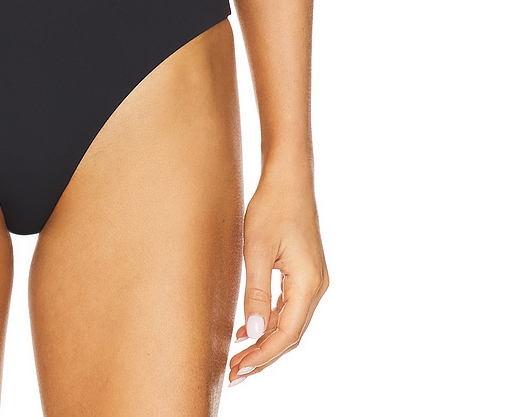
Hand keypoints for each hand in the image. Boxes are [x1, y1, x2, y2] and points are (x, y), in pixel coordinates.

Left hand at [228, 163, 327, 385]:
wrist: (288, 177)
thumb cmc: (272, 206)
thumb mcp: (257, 249)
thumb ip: (256, 292)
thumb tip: (252, 333)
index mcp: (308, 284)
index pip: (286, 334)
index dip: (263, 356)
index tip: (238, 370)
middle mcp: (316, 286)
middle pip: (291, 334)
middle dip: (263, 356)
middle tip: (234, 373)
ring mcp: (313, 280)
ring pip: (290, 322)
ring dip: (266, 341)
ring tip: (239, 358)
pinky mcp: (304, 273)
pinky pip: (289, 307)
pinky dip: (270, 321)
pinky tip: (249, 330)